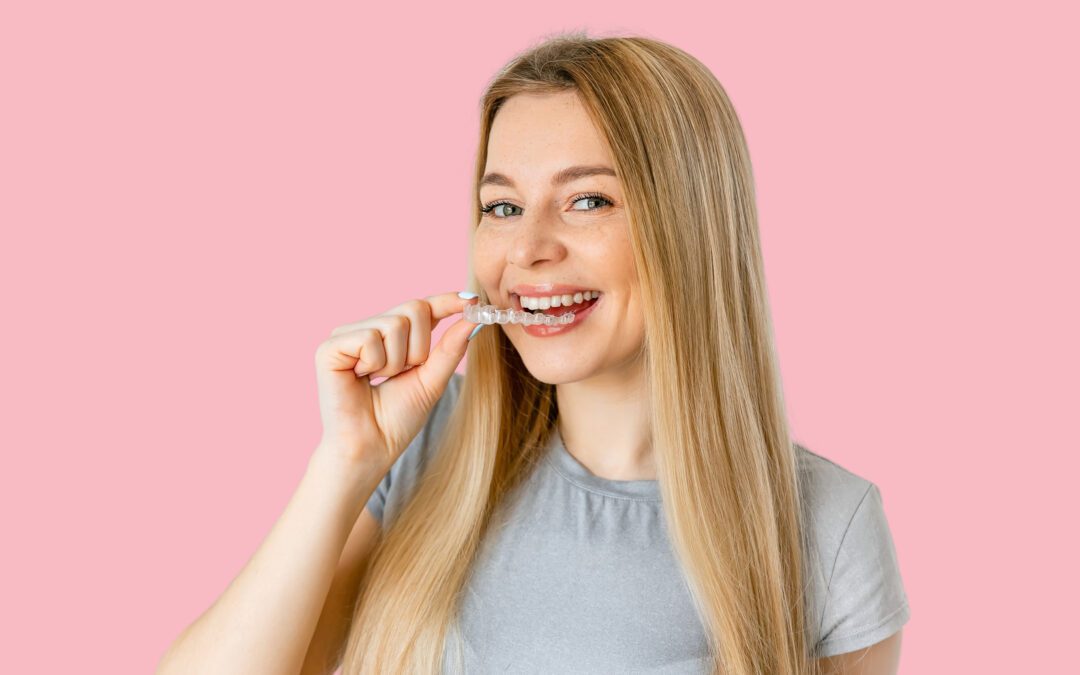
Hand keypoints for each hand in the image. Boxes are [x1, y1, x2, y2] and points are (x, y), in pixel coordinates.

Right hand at [312, 291, 479, 474]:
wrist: (372, 448)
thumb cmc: (397, 419)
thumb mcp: (432, 379)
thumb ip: (450, 347)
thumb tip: (473, 316)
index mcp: (392, 336)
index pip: (423, 307)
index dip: (447, 301)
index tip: (473, 299)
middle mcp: (368, 329)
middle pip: (413, 308)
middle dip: (419, 348)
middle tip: (402, 374)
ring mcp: (347, 335)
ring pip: (394, 324)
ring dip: (396, 361)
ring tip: (379, 380)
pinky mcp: (329, 346)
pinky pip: (369, 338)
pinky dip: (375, 363)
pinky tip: (361, 379)